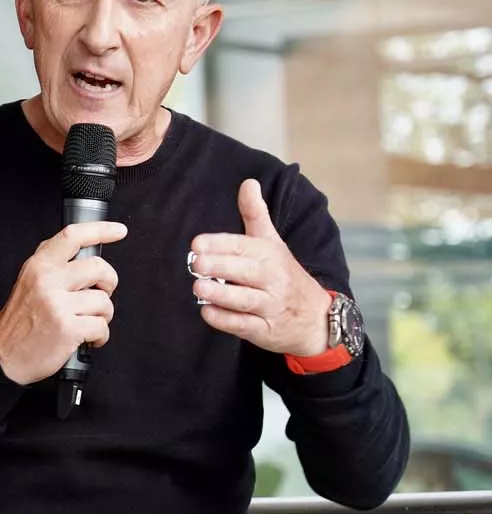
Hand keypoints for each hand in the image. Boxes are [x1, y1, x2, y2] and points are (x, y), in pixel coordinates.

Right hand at [0, 220, 126, 384]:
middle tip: (102, 293)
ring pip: (104, 301)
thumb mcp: (27, 283)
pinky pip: (102, 327)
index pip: (72, 237)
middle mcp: (47, 281)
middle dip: (109, 283)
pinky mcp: (68, 328)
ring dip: (103, 316)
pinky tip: (87, 338)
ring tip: (87, 321)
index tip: (118, 231)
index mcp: (38, 267)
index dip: (100, 230)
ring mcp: (57, 305)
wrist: (3, 357)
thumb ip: (52, 266)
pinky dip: (100, 336)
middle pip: (99, 268)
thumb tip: (84, 256)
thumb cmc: (19, 323)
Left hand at [189, 178, 331, 355]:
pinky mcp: (266, 330)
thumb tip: (248, 182)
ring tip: (198, 288)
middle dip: (220, 266)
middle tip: (195, 263)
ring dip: (221, 294)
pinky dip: (226, 320)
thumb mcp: (273, 243)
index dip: (221, 244)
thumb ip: (256, 215)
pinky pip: (245, 325)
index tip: (197, 243)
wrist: (318, 319)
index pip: (245, 247)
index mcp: (271, 255)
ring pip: (245, 300)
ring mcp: (271, 306)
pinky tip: (207, 312)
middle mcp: (273, 280)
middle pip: (245, 271)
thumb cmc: (285, 275)